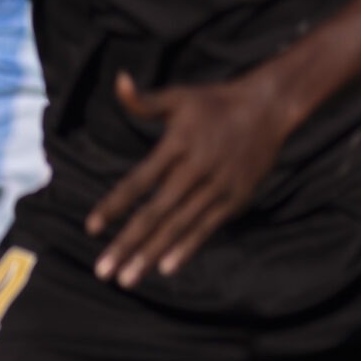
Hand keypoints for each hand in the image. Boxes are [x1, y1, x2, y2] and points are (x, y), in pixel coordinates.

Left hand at [85, 70, 293, 287]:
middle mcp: (195, 169)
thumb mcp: (179, 96)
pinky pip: (206, 228)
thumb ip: (144, 101)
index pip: (138, 181)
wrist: (268, 108)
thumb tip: (119, 81)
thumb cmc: (215, 102)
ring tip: (127, 279)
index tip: (91, 228)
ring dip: (151, 254)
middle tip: (103, 271)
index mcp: (176, 145)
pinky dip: (187, 248)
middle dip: (127, 244)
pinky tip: (165, 267)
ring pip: (179, 226)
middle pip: (155, 213)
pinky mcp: (235, 198)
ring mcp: (217, 187)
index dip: (114, 206)